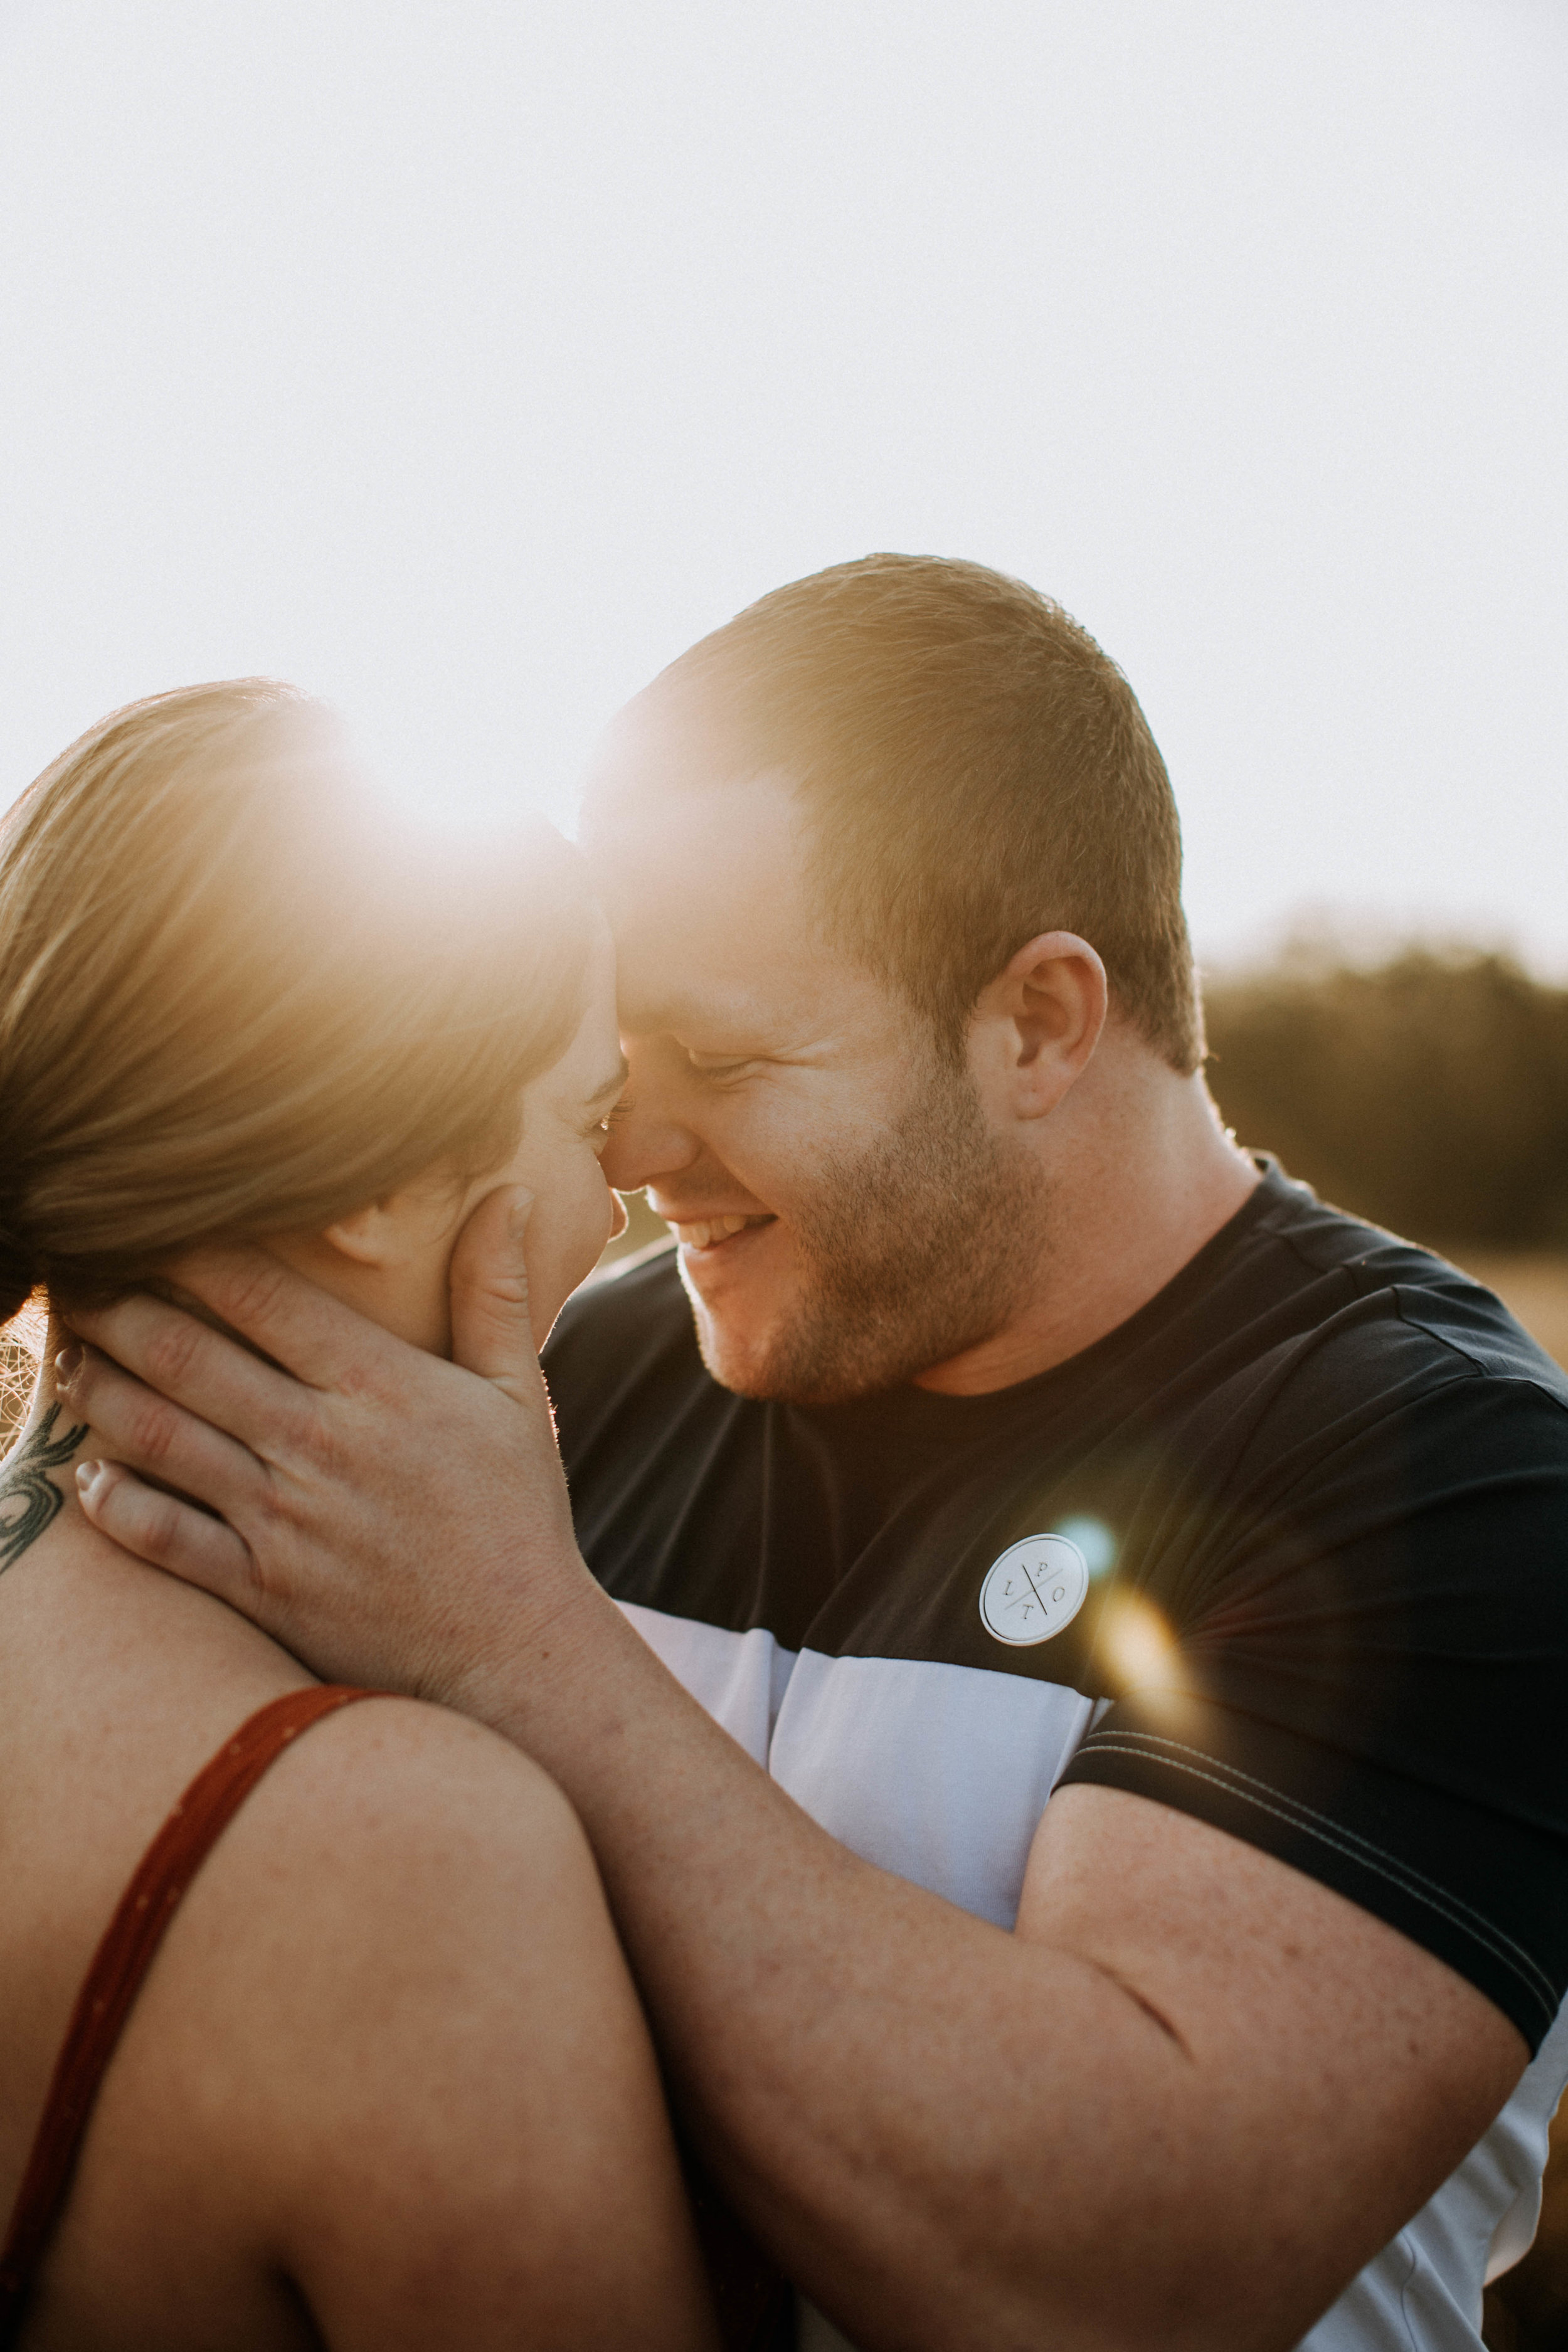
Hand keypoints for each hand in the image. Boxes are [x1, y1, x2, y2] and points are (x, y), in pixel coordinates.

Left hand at [61, 1187, 598, 1711]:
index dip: (185, 1249)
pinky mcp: (260, 1587)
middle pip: (183, 1354)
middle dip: (114, 1307)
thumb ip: (494, 1291)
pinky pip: (160, 1536)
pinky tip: (87, 1477)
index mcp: (379, 1384)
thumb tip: (510, 1191)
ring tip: (69, 1360)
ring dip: (97, 1390)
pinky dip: (112, 1503)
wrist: (514, 1653)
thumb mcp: (515, 1394)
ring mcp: (282, 1519)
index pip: (258, 1292)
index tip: (144, 1223)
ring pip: (156, 1436)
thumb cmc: (514, 1516)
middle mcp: (318, 1443)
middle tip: (75, 1279)